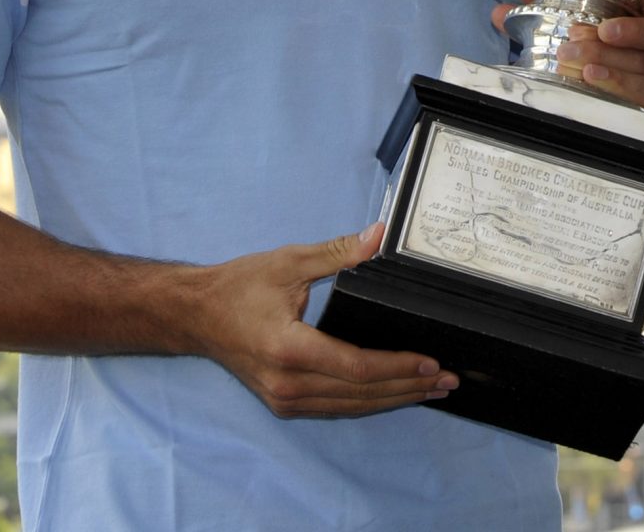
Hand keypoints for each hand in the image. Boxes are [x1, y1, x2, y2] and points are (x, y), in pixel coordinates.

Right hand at [186, 224, 456, 418]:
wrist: (196, 315)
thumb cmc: (239, 286)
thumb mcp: (288, 261)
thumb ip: (338, 252)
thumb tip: (380, 236)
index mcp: (289, 348)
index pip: (355, 366)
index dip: (397, 367)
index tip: (431, 363)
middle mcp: (287, 383)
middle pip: (359, 393)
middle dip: (408, 387)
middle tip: (447, 381)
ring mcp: (283, 398)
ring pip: (350, 407)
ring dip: (393, 399)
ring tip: (431, 391)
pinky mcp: (283, 402)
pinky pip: (335, 407)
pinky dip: (368, 402)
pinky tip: (393, 395)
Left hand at [489, 0, 643, 123]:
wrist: (614, 142)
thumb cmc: (599, 87)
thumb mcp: (575, 55)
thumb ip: (541, 29)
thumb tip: (501, 12)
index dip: (632, 27)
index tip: (601, 28)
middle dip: (607, 51)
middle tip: (570, 49)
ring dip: (615, 74)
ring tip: (583, 70)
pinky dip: (627, 98)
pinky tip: (601, 93)